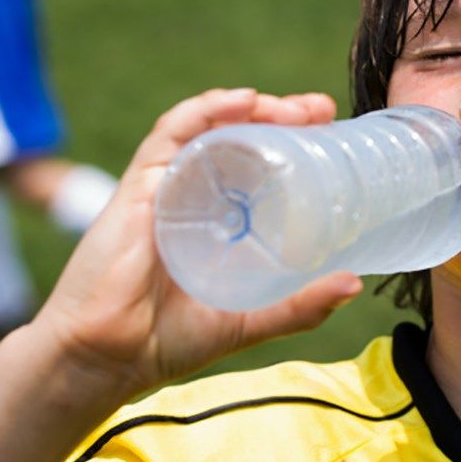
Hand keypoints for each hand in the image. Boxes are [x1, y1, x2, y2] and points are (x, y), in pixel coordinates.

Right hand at [29, 88, 362, 397]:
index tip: (331, 131)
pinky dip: (205, 109)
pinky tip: (243, 101)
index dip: (295, 142)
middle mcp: (195, 195)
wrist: (106, 360)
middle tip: (321, 111)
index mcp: (220, 219)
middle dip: (283, 116)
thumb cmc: (170, 340)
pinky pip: (171, 133)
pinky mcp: (140, 185)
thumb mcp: (251, 319)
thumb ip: (300, 306)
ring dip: (253, 107)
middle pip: (240, 137)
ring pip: (211, 126)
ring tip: (294, 108)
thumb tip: (354, 283)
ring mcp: (168, 186)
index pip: (259, 164)